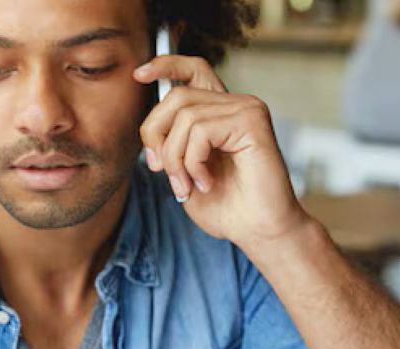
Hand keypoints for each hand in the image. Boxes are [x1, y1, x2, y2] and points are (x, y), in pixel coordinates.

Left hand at [134, 55, 309, 250]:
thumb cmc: (227, 208)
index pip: (193, 70)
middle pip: (177, 95)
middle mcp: (235, 105)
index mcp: (219, 113)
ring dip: (175, 158)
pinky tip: (206, 183)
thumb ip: (170, 146)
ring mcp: (246, 109)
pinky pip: (201, 130)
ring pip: (185, 116)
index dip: (164, 65)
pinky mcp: (252, 121)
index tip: (139, 75)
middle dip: (156, 134)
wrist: (260, 232)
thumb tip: (150, 129)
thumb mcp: (185, 174)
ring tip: (187, 185)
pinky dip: (193, 162)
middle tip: (161, 171)